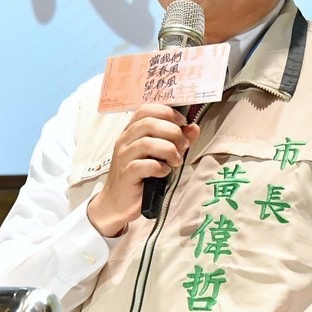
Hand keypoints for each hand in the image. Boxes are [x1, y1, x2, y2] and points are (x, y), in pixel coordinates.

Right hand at [86, 104, 199, 236]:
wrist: (118, 203)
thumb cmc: (141, 176)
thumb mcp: (160, 155)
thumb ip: (176, 140)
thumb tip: (193, 128)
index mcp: (132, 131)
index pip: (146, 109)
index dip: (167, 112)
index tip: (182, 123)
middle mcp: (125, 140)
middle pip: (149, 123)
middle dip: (172, 132)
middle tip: (183, 145)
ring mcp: (123, 157)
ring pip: (147, 143)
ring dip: (169, 150)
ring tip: (176, 161)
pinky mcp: (126, 174)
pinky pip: (143, 165)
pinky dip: (159, 167)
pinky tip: (164, 172)